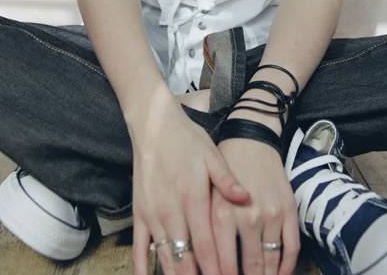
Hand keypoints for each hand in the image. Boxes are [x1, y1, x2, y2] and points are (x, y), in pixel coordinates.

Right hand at [130, 96, 250, 274]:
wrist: (153, 125)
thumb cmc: (186, 139)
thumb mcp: (211, 154)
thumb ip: (227, 180)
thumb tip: (247, 198)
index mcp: (193, 199)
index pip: (206, 247)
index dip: (216, 271)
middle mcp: (171, 212)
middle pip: (185, 260)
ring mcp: (152, 215)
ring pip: (165, 259)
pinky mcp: (139, 214)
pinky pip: (139, 249)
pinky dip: (144, 269)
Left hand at [212, 138, 299, 274]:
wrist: (251, 139)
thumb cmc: (224, 167)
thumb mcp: (207, 193)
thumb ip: (204, 227)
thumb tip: (201, 261)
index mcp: (222, 214)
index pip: (224, 264)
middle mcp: (248, 217)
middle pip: (250, 267)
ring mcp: (271, 215)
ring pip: (271, 262)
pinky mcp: (289, 210)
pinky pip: (291, 248)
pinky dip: (286, 267)